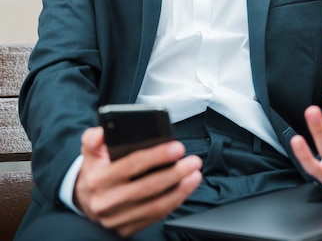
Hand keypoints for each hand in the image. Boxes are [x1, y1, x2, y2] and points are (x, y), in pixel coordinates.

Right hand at [74, 126, 201, 237]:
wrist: (84, 199)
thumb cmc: (94, 170)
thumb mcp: (90, 151)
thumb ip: (93, 138)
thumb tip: (102, 132)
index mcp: (98, 179)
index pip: (132, 165)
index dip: (157, 156)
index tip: (177, 148)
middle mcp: (107, 201)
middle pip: (148, 187)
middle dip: (175, 173)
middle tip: (193, 161)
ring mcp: (117, 219)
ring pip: (155, 205)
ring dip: (180, 190)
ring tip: (195, 174)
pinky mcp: (126, 229)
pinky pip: (155, 217)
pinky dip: (173, 203)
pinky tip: (185, 190)